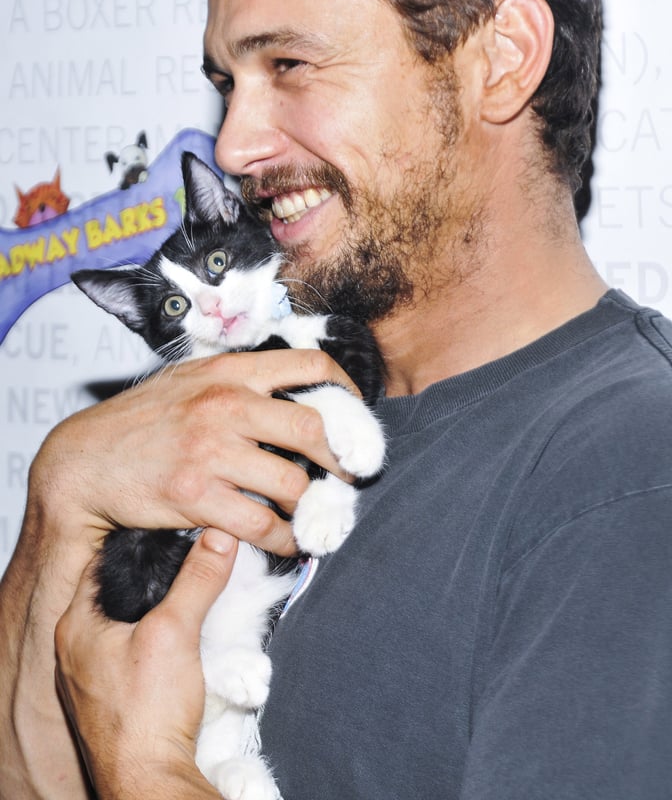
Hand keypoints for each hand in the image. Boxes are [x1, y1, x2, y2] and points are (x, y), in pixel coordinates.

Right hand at [35, 346, 356, 555]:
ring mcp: (211, 450)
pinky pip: (261, 523)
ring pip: (293, 482)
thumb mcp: (190, 380)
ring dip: (313, 506)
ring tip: (319, 515)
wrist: (83, 460)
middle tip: (350, 477)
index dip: (346, 391)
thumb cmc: (142, 420)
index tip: (354, 418)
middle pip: (314, 428)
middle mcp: (225, 404)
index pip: (310, 364)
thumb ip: (239, 381)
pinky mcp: (196, 496)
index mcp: (229, 370)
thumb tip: (295, 392)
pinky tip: (287, 540)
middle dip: (343, 459)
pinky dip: (283, 538)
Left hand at [55, 528, 236, 799]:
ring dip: (154, 606)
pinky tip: (178, 635)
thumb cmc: (146, 714)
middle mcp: (76, 647)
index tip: (171, 527)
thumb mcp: (177, 631)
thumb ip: (198, 579)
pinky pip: (131, 649)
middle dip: (152, 573)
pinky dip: (154, 635)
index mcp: (77, 624)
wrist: (148, 780)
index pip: (106, 561)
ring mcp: (91, 674)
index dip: (139, 540)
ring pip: (125, 620)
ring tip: (188, 588)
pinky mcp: (112, 695)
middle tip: (186, 552)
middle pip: (117, 590)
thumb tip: (218, 538)